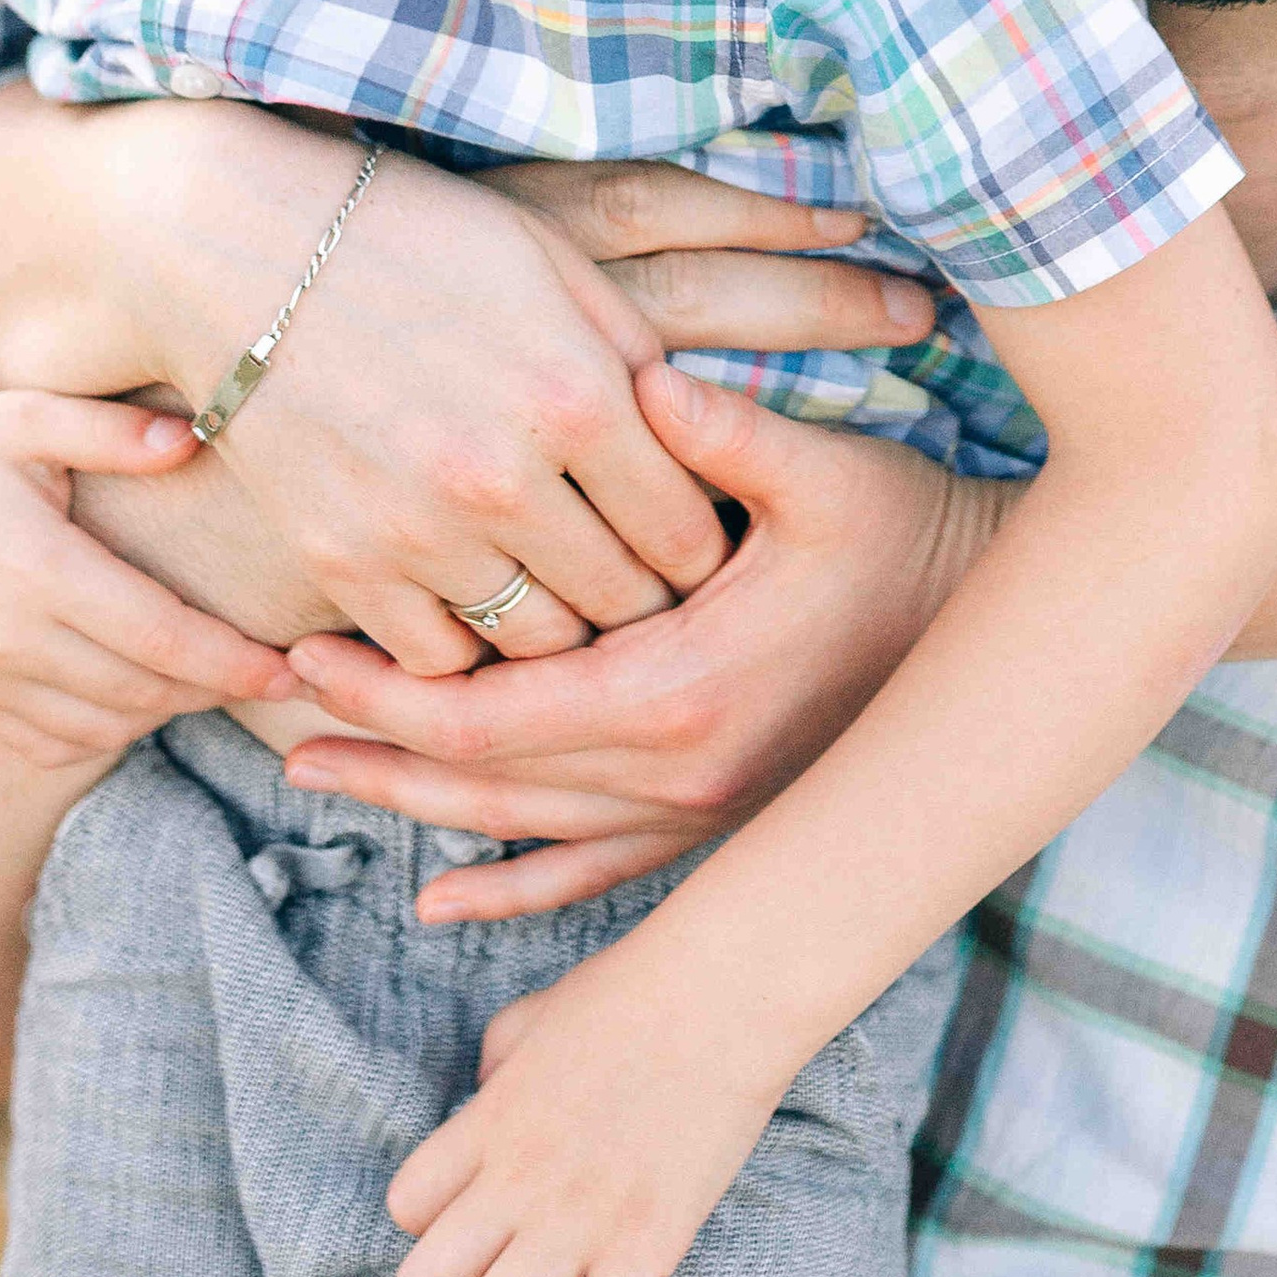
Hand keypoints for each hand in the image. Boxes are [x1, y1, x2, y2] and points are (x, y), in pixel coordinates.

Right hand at [0, 93, 935, 681]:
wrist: (237, 247)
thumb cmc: (415, 234)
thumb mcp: (554, 264)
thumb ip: (638, 354)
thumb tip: (707, 429)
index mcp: (581, 394)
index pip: (691, 532)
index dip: (710, 553)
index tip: (710, 551)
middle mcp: (507, 476)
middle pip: (626, 605)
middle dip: (654, 609)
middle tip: (660, 601)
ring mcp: (418, 529)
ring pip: (538, 647)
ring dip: (569, 638)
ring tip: (580, 609)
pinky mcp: (340, 561)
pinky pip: (438, 655)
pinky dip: (469, 649)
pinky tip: (482, 606)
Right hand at [0, 382, 293, 762]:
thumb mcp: (25, 416)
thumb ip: (113, 431)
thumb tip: (195, 439)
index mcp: (37, 572)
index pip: (160, 638)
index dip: (233, 661)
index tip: (290, 665)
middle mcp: (7, 640)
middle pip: (141, 692)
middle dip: (216, 689)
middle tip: (279, 673)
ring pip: (101, 725)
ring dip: (166, 710)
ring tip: (219, 676)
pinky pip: (51, 739)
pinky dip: (107, 728)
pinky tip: (143, 691)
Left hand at [281, 361, 1003, 912]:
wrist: (1002, 634)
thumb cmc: (913, 534)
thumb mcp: (826, 470)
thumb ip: (725, 431)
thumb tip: (638, 378)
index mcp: (682, 692)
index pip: (495, 714)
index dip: (390, 690)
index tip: (308, 643)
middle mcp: (679, 776)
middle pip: (487, 784)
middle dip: (376, 744)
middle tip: (274, 702)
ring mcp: (701, 812)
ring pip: (527, 832)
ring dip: (417, 808)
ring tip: (315, 774)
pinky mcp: (721, 821)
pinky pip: (596, 875)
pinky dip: (514, 888)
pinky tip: (443, 898)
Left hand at [389, 930, 787, 1276]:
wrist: (722, 984)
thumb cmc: (638, 987)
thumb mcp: (541, 1010)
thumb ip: (500, 1055)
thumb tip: (492, 1089)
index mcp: (486, 1123)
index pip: (406, 1208)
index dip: (443, 1224)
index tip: (498, 1214)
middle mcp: (514, 1179)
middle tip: (525, 1271)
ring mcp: (574, 1217)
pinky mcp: (644, 1241)